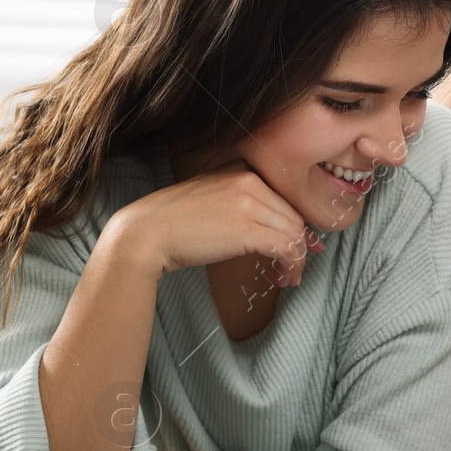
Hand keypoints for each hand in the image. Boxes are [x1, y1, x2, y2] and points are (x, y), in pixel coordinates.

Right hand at [113, 158, 325, 286]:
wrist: (146, 233)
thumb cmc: (172, 222)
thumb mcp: (209, 199)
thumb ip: (237, 204)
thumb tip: (264, 228)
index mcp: (241, 172)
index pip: (284, 200)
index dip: (298, 226)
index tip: (304, 244)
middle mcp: (249, 182)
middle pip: (293, 217)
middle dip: (301, 245)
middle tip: (295, 269)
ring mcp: (249, 204)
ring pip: (294, 233)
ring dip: (297, 260)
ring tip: (288, 278)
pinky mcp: (247, 230)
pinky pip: (285, 248)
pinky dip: (291, 266)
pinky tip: (282, 277)